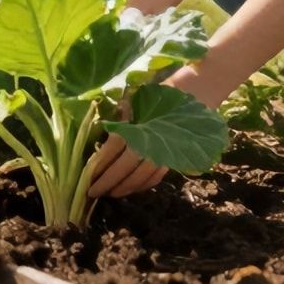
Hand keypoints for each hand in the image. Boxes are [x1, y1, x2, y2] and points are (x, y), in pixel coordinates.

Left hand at [87, 66, 232, 199]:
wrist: (197, 91)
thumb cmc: (162, 91)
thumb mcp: (136, 97)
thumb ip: (120, 114)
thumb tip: (101, 128)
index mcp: (138, 123)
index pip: (114, 147)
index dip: (100, 163)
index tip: (86, 175)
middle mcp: (151, 141)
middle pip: (125, 167)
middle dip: (108, 181)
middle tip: (92, 192)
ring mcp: (165, 151)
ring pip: (142, 176)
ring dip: (125, 187)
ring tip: (111, 193)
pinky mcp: (175, 157)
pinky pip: (157, 176)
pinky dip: (144, 184)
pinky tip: (133, 188)